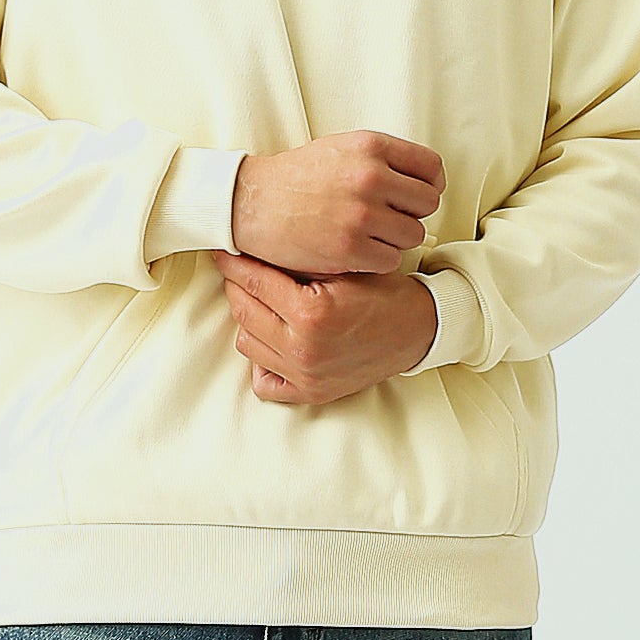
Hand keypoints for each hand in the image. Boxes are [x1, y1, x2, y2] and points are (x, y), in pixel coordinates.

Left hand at [209, 251, 438, 404]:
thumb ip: (299, 260)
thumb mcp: (344, 265)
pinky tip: (272, 339)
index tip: (223, 250)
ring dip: (248, 320)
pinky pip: (263, 381)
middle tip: (238, 270)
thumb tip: (252, 246)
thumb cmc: (382, 291)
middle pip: (243, 311)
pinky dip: (261, 360)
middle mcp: (303, 348)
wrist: (417, 330)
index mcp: (311, 312)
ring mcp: (304, 375)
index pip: (253, 282)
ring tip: (259, 301)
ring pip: (246, 343)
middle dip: (236, 286)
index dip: (233, 263)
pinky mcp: (310, 392)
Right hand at [231, 130, 444, 275]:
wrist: (252, 203)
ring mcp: (360, 214)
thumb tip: (426, 180)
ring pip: (412, 235)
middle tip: (389, 219)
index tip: (417, 197)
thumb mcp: (341, 148)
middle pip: (427, 204)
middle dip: (412, 214)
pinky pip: (391, 260)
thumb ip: (383, 158)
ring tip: (370, 235)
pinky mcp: (350, 248)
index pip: (432, 169)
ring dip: (395, 240)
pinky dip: (378, 260)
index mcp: (371, 147)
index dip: (431, 186)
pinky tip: (358, 251)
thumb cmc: (296, 177)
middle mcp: (370, 177)